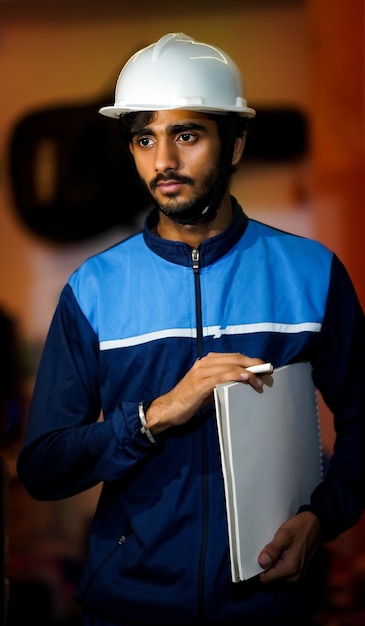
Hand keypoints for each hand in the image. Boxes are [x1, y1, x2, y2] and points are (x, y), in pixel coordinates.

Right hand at [146, 352, 265, 433]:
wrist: (168, 409)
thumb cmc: (188, 400)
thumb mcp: (207, 387)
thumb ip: (221, 381)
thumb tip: (242, 381)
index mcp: (206, 362)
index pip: (233, 357)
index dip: (250, 360)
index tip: (263, 365)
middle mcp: (204, 363)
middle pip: (235, 358)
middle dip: (253, 363)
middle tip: (267, 370)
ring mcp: (201, 372)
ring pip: (230, 365)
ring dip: (248, 371)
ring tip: (260, 379)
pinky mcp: (200, 384)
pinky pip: (222, 376)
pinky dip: (236, 375)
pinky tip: (246, 378)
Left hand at [258, 511, 320, 582]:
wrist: (315, 525)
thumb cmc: (299, 528)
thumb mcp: (284, 535)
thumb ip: (273, 550)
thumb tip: (261, 563)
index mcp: (290, 569)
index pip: (266, 579)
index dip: (258, 569)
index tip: (256, 557)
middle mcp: (294, 577)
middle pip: (270, 578)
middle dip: (265, 566)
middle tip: (267, 549)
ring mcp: (297, 575)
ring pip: (276, 575)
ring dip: (272, 564)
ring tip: (274, 549)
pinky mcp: (297, 571)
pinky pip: (282, 572)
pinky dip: (278, 563)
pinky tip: (279, 552)